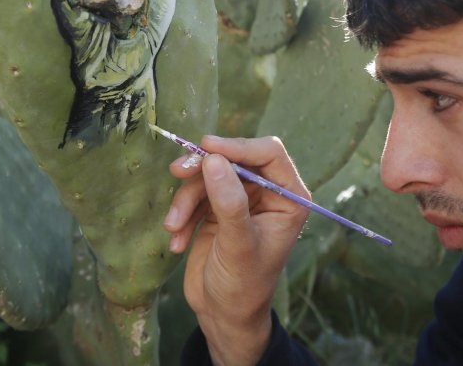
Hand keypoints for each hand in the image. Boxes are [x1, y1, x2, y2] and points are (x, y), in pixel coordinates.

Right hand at [164, 135, 309, 365]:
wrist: (223, 316)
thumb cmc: (243, 286)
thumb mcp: (237, 245)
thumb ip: (229, 202)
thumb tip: (214, 160)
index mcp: (288, 197)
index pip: (268, 153)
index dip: (238, 146)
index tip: (207, 147)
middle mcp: (268, 193)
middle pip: (233, 159)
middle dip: (203, 169)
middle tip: (177, 171)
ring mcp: (241, 200)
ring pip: (209, 176)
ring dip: (186, 199)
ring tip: (174, 226)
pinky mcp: (217, 209)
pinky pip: (196, 194)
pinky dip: (183, 213)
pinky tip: (176, 240)